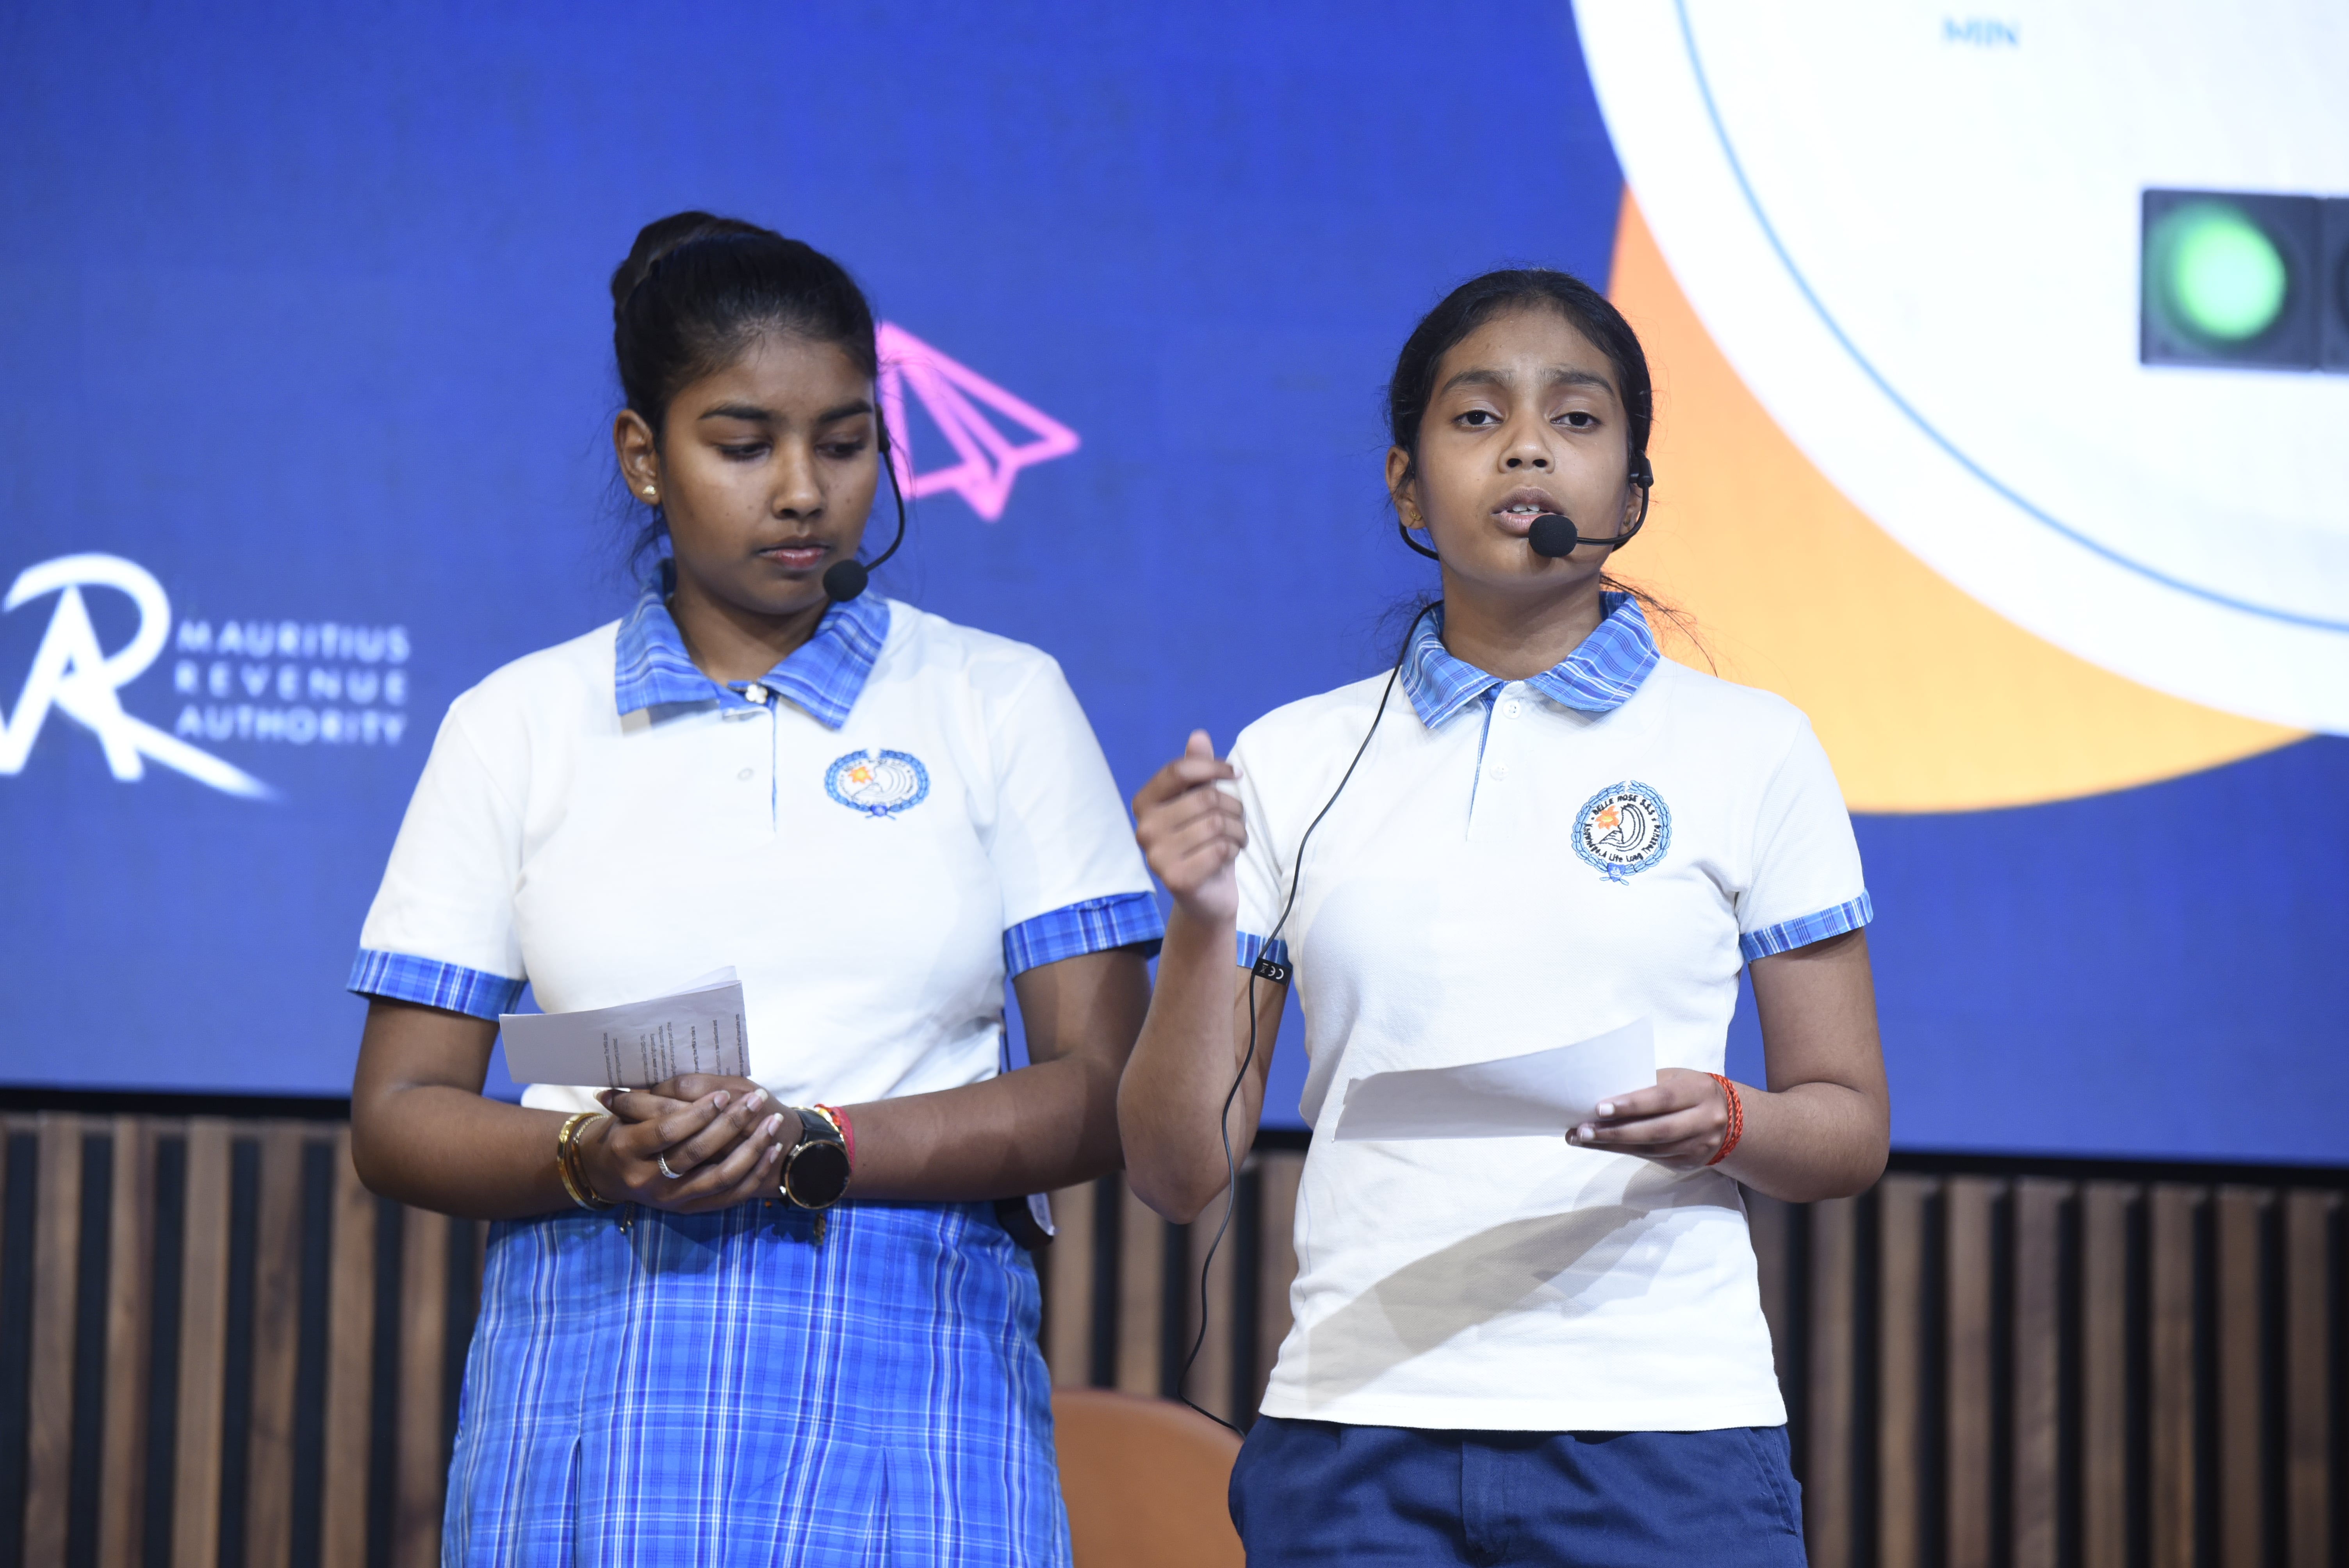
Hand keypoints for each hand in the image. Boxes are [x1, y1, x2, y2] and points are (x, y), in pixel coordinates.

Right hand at [580, 1076, 785, 1211]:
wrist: (610, 1176)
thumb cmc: (622, 1135)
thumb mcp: (624, 1115)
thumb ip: (646, 1100)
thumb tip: (663, 1079)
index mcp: (626, 1149)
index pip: (667, 1130)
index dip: (698, 1112)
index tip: (723, 1094)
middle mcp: (648, 1180)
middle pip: (696, 1152)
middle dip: (731, 1124)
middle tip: (756, 1101)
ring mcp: (672, 1198)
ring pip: (720, 1176)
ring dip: (752, 1148)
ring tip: (772, 1122)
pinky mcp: (691, 1209)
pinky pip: (731, 1195)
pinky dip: (755, 1172)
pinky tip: (772, 1149)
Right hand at [1132, 730, 1244, 923]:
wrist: (1206, 894)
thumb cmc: (1204, 841)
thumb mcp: (1202, 801)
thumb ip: (1198, 769)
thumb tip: (1198, 735)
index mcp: (1144, 804)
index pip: (1179, 770)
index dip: (1213, 767)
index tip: (1235, 774)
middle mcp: (1143, 829)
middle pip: (1205, 799)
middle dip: (1233, 808)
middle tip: (1236, 820)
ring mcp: (1156, 856)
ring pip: (1216, 824)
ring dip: (1238, 830)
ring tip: (1235, 839)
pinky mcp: (1175, 879)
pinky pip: (1220, 849)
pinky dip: (1235, 849)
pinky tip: (1230, 856)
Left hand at [1565, 1068, 1732, 1170]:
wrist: (1729, 1119)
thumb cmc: (1689, 1090)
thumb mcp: (1676, 1078)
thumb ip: (1647, 1084)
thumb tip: (1603, 1092)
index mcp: (1699, 1091)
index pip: (1662, 1099)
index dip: (1631, 1104)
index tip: (1599, 1107)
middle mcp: (1704, 1120)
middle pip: (1656, 1130)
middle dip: (1616, 1132)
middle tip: (1582, 1130)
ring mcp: (1699, 1146)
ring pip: (1651, 1149)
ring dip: (1612, 1145)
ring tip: (1581, 1138)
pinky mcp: (1688, 1162)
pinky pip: (1652, 1159)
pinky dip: (1623, 1152)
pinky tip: (1600, 1146)